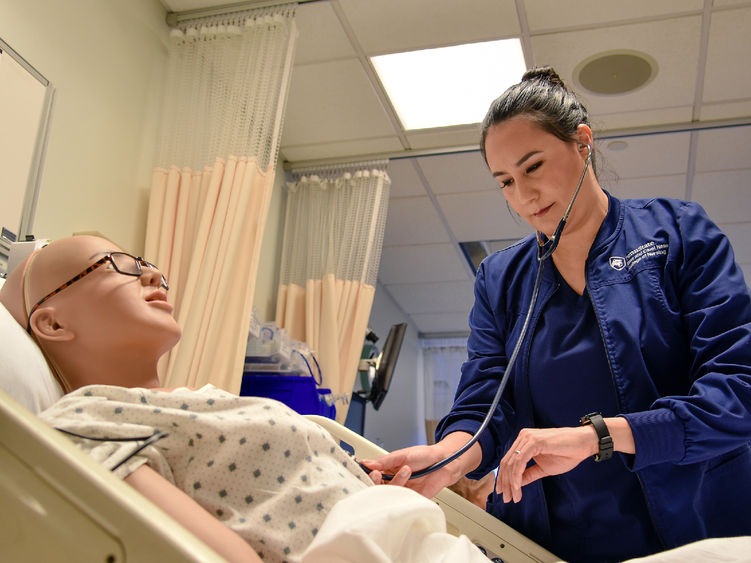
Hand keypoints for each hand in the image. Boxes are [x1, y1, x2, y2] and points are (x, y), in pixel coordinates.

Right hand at [360, 432, 481, 498]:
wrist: (445, 463)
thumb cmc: (424, 456)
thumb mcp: (402, 455)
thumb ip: (384, 461)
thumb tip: (366, 463)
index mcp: (387, 469)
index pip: (371, 474)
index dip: (366, 474)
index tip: (364, 471)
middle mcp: (392, 480)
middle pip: (376, 487)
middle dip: (375, 481)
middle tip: (377, 474)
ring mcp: (401, 490)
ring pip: (388, 493)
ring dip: (396, 481)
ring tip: (406, 470)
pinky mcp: (410, 499)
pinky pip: (400, 501)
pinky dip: (402, 494)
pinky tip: (408, 483)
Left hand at [498, 426, 596, 503]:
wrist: (584, 444)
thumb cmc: (567, 453)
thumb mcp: (544, 468)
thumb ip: (529, 474)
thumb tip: (517, 483)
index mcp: (524, 441)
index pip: (508, 461)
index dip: (504, 478)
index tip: (504, 493)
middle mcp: (523, 437)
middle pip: (506, 462)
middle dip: (505, 483)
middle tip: (506, 498)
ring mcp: (528, 438)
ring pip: (511, 463)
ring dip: (511, 483)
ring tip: (514, 496)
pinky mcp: (534, 441)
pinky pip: (520, 462)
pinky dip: (517, 477)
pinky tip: (518, 488)